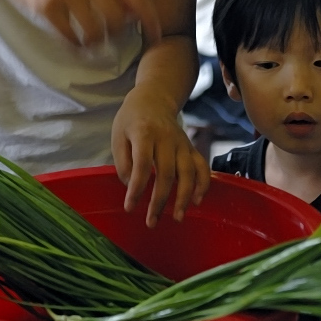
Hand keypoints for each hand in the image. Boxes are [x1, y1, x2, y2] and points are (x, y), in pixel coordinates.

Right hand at [0, 0, 160, 46]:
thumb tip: (137, 12)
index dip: (149, 18)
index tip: (156, 36)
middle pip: (117, 17)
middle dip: (117, 32)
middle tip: (110, 35)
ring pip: (94, 30)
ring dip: (96, 42)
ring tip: (92, 40)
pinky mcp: (47, 5)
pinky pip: (70, 36)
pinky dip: (75, 44)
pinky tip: (75, 42)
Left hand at [111, 85, 209, 226]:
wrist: (153, 99)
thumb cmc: (131, 120)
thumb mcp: (118, 134)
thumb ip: (122, 160)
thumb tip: (130, 185)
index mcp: (144, 133)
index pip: (142, 164)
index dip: (136, 188)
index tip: (129, 207)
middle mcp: (166, 138)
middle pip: (166, 172)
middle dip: (159, 200)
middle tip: (151, 221)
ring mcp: (181, 143)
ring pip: (187, 172)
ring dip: (183, 197)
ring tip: (176, 218)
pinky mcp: (191, 147)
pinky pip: (202, 167)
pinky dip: (202, 184)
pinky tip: (196, 201)